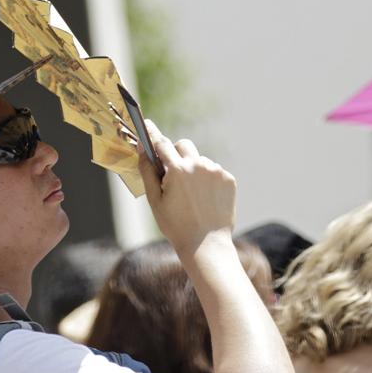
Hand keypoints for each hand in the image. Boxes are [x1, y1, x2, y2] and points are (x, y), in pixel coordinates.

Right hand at [137, 120, 236, 253]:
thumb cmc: (176, 225)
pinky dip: (208, 181)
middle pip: (183, 145)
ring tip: (192, 196)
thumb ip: (147, 172)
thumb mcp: (155, 200)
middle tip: (173, 175)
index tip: (148, 126)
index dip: (154, 136)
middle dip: (176, 155)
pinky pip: (215, 172)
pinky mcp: (229, 180)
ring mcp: (216, 171)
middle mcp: (198, 165)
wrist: (206, 246)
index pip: (162, 143)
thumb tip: (142, 150)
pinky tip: (205, 200)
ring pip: (200, 160)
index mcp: (177, 169)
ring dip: (194, 170)